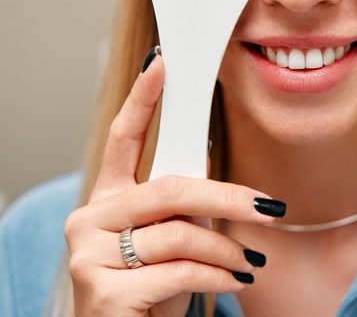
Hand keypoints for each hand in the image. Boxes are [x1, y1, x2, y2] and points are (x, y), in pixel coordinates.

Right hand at [64, 51, 282, 315]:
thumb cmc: (146, 298)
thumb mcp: (164, 248)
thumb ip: (178, 212)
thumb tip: (219, 178)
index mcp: (104, 204)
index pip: (123, 140)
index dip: (143, 99)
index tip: (164, 63)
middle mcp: (87, 222)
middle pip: (169, 188)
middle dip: (228, 198)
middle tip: (269, 208)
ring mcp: (88, 256)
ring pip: (180, 233)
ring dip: (227, 251)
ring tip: (249, 264)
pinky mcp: (103, 291)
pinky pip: (179, 271)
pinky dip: (217, 277)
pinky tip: (232, 284)